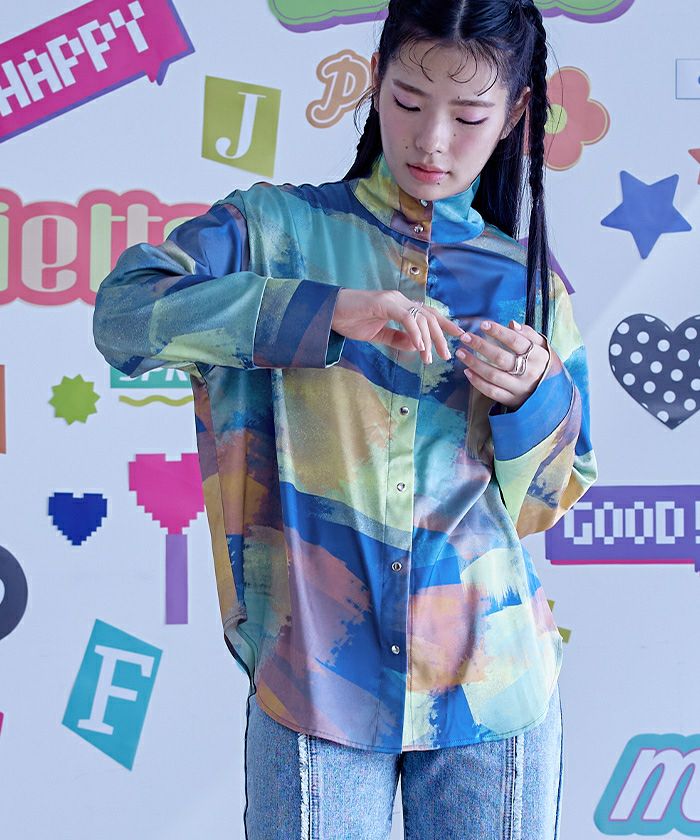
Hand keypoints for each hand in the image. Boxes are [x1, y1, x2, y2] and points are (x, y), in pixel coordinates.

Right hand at [331, 289, 462, 364]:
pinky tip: (419, 346)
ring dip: (428, 340)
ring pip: (421, 318)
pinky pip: (406, 318)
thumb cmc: (351, 320)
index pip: (429, 314)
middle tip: (447, 356)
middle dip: (441, 336)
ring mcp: (393, 300)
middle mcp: (400, 300)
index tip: (458, 337)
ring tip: (429, 358)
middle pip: (430, 316)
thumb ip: (397, 339)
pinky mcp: (384, 303)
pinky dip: (415, 333)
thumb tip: (417, 347)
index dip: (445, 325)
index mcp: (400, 306)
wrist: (329, 312)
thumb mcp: (378, 334)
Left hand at [455, 319, 549, 409]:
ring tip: (461, 352)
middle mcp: (529, 373)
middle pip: (501, 358)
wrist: (555, 396)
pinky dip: (477, 382)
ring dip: (474, 363)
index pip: (516, 341)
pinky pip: (492, 391)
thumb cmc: (544, 366)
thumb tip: (512, 324)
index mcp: (538, 356)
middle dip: (481, 346)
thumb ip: (530, 335)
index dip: (499, 332)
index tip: (483, 324)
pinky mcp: (512, 401)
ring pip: (493, 375)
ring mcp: (519, 388)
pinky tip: (467, 372)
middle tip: (465, 337)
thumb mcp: (544, 349)